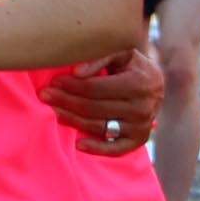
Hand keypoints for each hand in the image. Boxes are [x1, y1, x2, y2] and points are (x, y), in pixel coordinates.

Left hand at [41, 48, 162, 156]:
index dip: (72, 85)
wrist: (154, 83)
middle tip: (45, 95)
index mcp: (139, 82)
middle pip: (94, 107)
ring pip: (99, 126)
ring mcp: (141, 125)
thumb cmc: (131, 64)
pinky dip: (97, 148)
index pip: (96, 87)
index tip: (54, 82)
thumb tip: (76, 72)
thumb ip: (100, 56)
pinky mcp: (139, 140)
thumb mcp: (121, 52)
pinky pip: (116, 148)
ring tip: (54, 111)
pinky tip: (79, 144)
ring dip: (73, 120)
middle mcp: (143, 107)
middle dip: (66, 101)